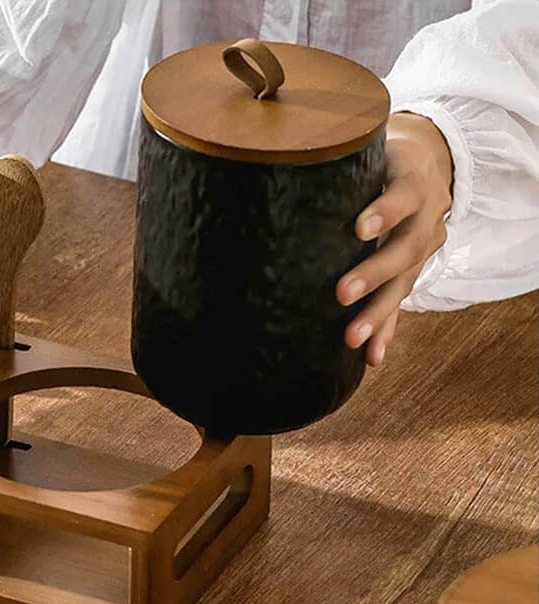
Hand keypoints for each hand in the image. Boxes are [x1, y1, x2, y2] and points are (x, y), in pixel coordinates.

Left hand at [336, 112, 452, 366]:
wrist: (425, 162)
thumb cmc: (378, 157)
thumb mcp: (369, 146)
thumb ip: (339, 157)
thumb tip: (276, 156)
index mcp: (413, 180)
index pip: (404, 193)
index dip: (386, 210)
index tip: (360, 228)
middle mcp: (425, 217)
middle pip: (405, 248)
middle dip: (374, 273)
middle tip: (342, 293)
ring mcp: (422, 248)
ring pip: (405, 283)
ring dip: (377, 313)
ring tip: (353, 338)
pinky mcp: (412, 273)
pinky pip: (400, 306)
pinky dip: (386, 331)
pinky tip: (372, 357)